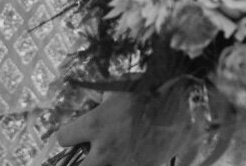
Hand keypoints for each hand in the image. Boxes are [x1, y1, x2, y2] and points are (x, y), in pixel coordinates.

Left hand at [53, 91, 187, 165]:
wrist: (181, 107)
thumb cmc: (149, 90)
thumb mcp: (120, 87)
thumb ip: (102, 98)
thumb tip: (95, 102)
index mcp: (96, 124)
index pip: (63, 138)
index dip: (66, 136)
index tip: (72, 135)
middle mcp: (105, 149)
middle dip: (78, 164)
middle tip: (86, 155)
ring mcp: (123, 163)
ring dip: (103, 165)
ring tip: (108, 157)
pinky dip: (124, 165)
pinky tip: (129, 157)